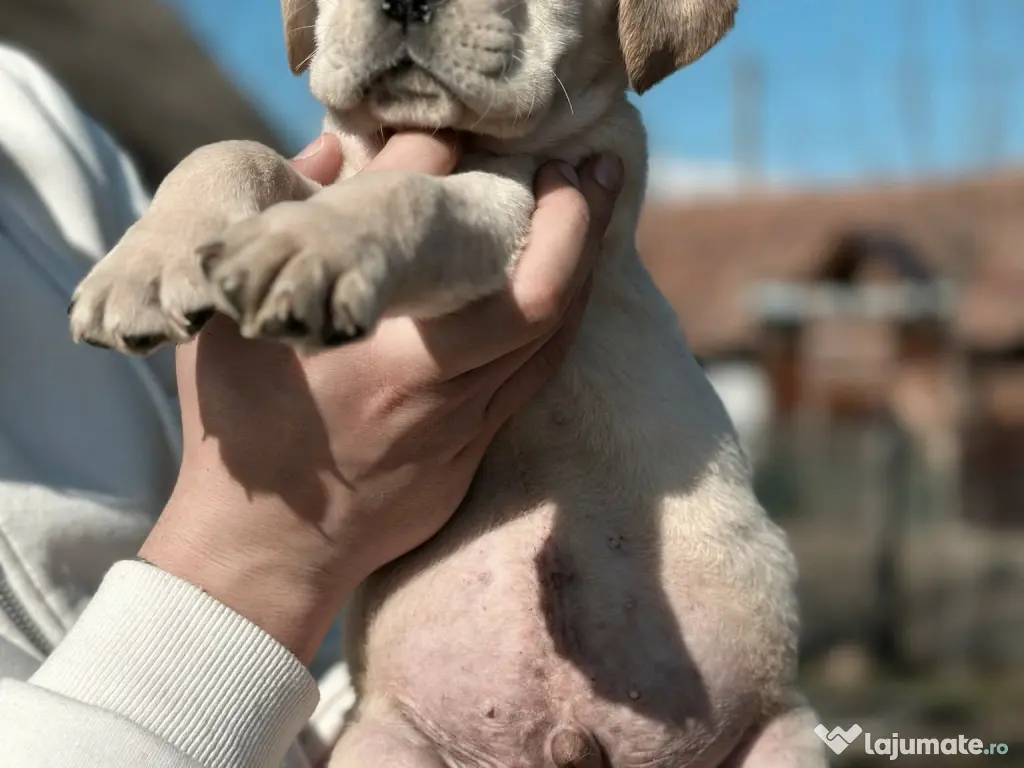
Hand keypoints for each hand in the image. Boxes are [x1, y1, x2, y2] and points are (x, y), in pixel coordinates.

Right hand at [140, 132, 623, 663]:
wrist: (266, 555)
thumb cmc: (241, 436)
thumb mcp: (233, 330)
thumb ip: (282, 237)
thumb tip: (332, 155)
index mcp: (378, 359)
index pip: (454, 253)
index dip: (487, 188)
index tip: (501, 148)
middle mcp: (435, 393)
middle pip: (542, 303)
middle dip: (578, 225)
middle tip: (589, 167)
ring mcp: (463, 430)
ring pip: (552, 342)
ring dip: (581, 270)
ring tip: (592, 210)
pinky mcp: (471, 454)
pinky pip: (534, 377)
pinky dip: (556, 321)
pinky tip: (564, 287)